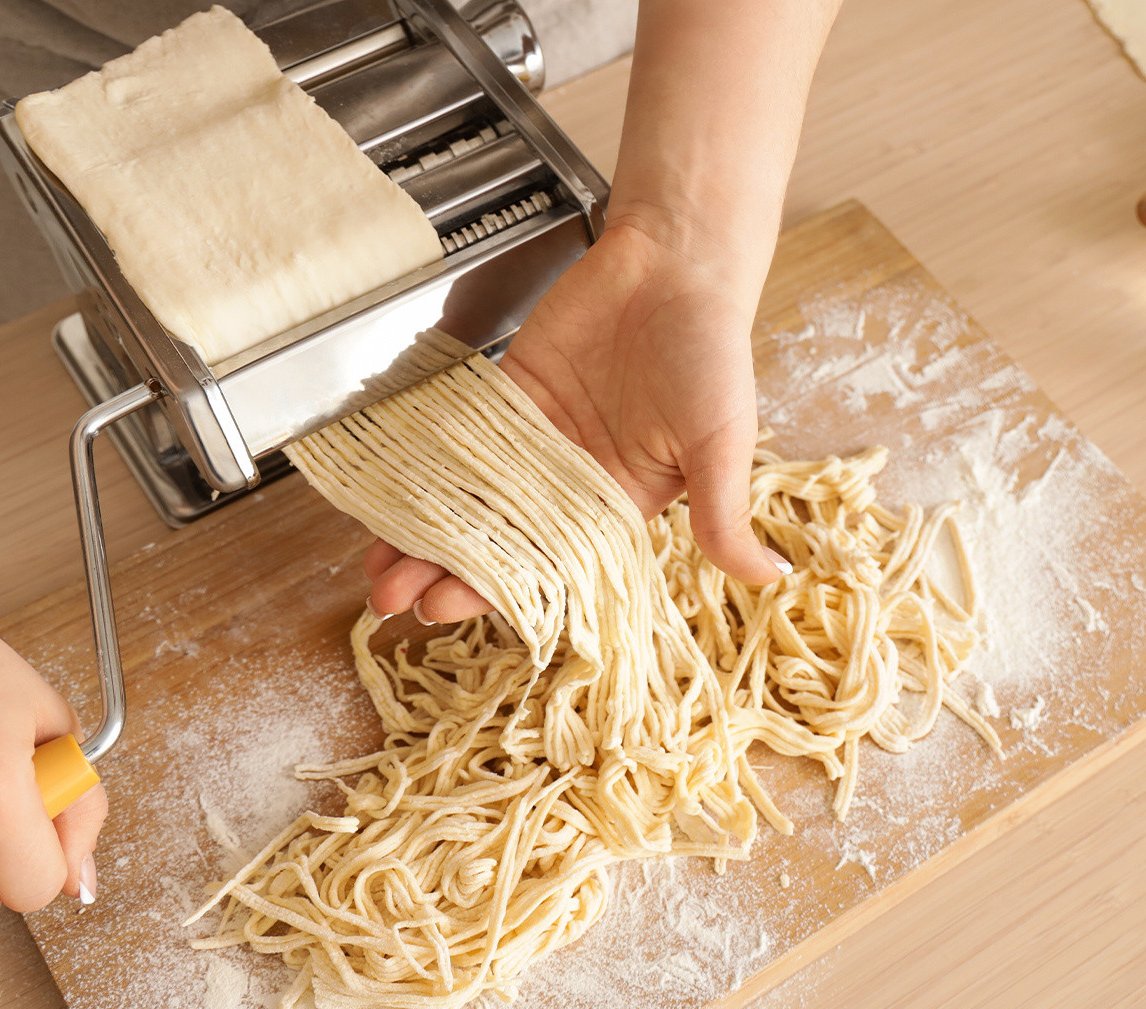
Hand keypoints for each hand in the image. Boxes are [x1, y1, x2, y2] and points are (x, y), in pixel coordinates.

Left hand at [365, 221, 786, 623]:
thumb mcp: (722, 440)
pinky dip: (421, 465)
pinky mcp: (507, 393)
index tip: (446, 609)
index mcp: (618, 503)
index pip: (546, 565)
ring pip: (467, 497)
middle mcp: (568, 480)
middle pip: (495, 540)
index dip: (495, 590)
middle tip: (390, 600)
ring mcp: (532, 438)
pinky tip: (383, 493)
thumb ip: (724, 511)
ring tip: (374, 568)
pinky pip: (456, 438)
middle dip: (443, 571)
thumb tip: (772, 578)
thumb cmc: (711, 350)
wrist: (676, 262)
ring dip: (421, 531)